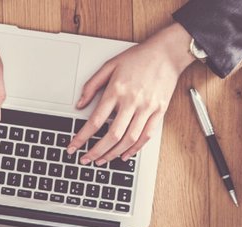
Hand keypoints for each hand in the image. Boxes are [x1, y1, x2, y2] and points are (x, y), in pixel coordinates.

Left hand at [68, 23, 195, 164]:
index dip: (81, 138)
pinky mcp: (159, 111)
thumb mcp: (109, 65)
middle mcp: (132, 101)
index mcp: (117, 90)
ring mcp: (147, 108)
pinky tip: (124, 155)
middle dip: (96, 151)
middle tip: (86, 159)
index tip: (73, 147)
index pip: (95, 121)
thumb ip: (92, 85)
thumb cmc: (139, 57)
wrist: (168, 52)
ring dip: (113, 153)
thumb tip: (80, 104)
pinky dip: (135, 149)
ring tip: (102, 160)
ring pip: (129, 139)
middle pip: (112, 135)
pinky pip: (147, 136)